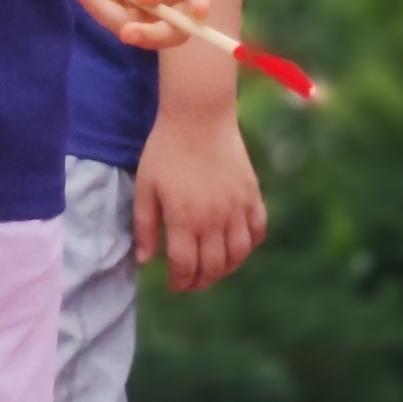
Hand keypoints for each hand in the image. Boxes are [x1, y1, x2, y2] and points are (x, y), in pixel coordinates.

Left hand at [134, 109, 265, 291]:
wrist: (199, 116)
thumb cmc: (165, 150)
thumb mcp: (145, 187)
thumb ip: (144, 226)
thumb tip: (144, 261)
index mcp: (183, 219)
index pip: (185, 267)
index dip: (180, 282)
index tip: (173, 286)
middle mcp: (214, 219)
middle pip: (213, 267)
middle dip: (201, 282)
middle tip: (191, 283)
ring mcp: (236, 207)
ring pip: (239, 254)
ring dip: (226, 269)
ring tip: (214, 270)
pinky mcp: (251, 194)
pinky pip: (258, 229)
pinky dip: (250, 244)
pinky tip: (237, 246)